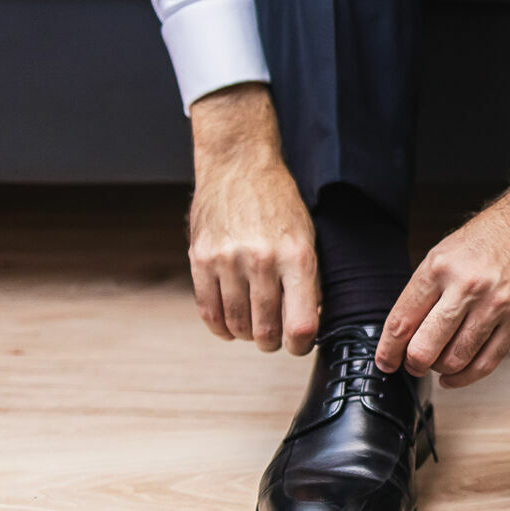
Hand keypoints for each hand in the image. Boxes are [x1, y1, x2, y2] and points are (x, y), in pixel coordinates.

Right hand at [186, 83, 320, 354]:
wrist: (238, 164)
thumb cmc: (278, 202)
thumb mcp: (306, 236)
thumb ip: (308, 280)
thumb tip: (309, 324)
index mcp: (297, 255)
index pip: (300, 325)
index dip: (301, 346)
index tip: (300, 344)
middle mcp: (262, 260)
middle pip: (266, 330)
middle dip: (272, 342)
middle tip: (275, 337)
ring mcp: (228, 260)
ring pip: (237, 324)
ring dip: (247, 334)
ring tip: (253, 328)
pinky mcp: (201, 258)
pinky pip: (208, 310)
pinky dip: (220, 326)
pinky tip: (229, 324)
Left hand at [376, 132, 509, 384]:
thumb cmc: (498, 231)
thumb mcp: (450, 249)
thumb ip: (429, 287)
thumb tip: (408, 327)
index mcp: (440, 266)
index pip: (402, 320)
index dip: (387, 350)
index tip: (384, 361)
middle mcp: (466, 286)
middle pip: (425, 347)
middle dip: (413, 364)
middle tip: (411, 365)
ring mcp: (495, 305)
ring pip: (455, 359)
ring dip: (440, 370)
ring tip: (437, 365)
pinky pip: (488, 360)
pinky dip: (467, 376)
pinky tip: (457, 376)